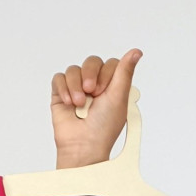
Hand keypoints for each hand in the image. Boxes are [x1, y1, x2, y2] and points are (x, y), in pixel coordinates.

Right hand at [50, 49, 142, 165]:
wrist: (83, 144)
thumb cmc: (104, 127)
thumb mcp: (119, 96)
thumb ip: (125, 72)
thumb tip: (136, 51)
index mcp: (113, 88)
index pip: (110, 64)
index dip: (106, 73)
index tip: (105, 91)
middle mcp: (96, 86)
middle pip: (92, 61)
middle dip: (91, 75)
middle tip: (92, 93)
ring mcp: (78, 89)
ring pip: (74, 69)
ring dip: (76, 85)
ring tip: (79, 104)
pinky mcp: (61, 93)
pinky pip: (59, 78)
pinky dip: (64, 89)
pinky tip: (69, 103)